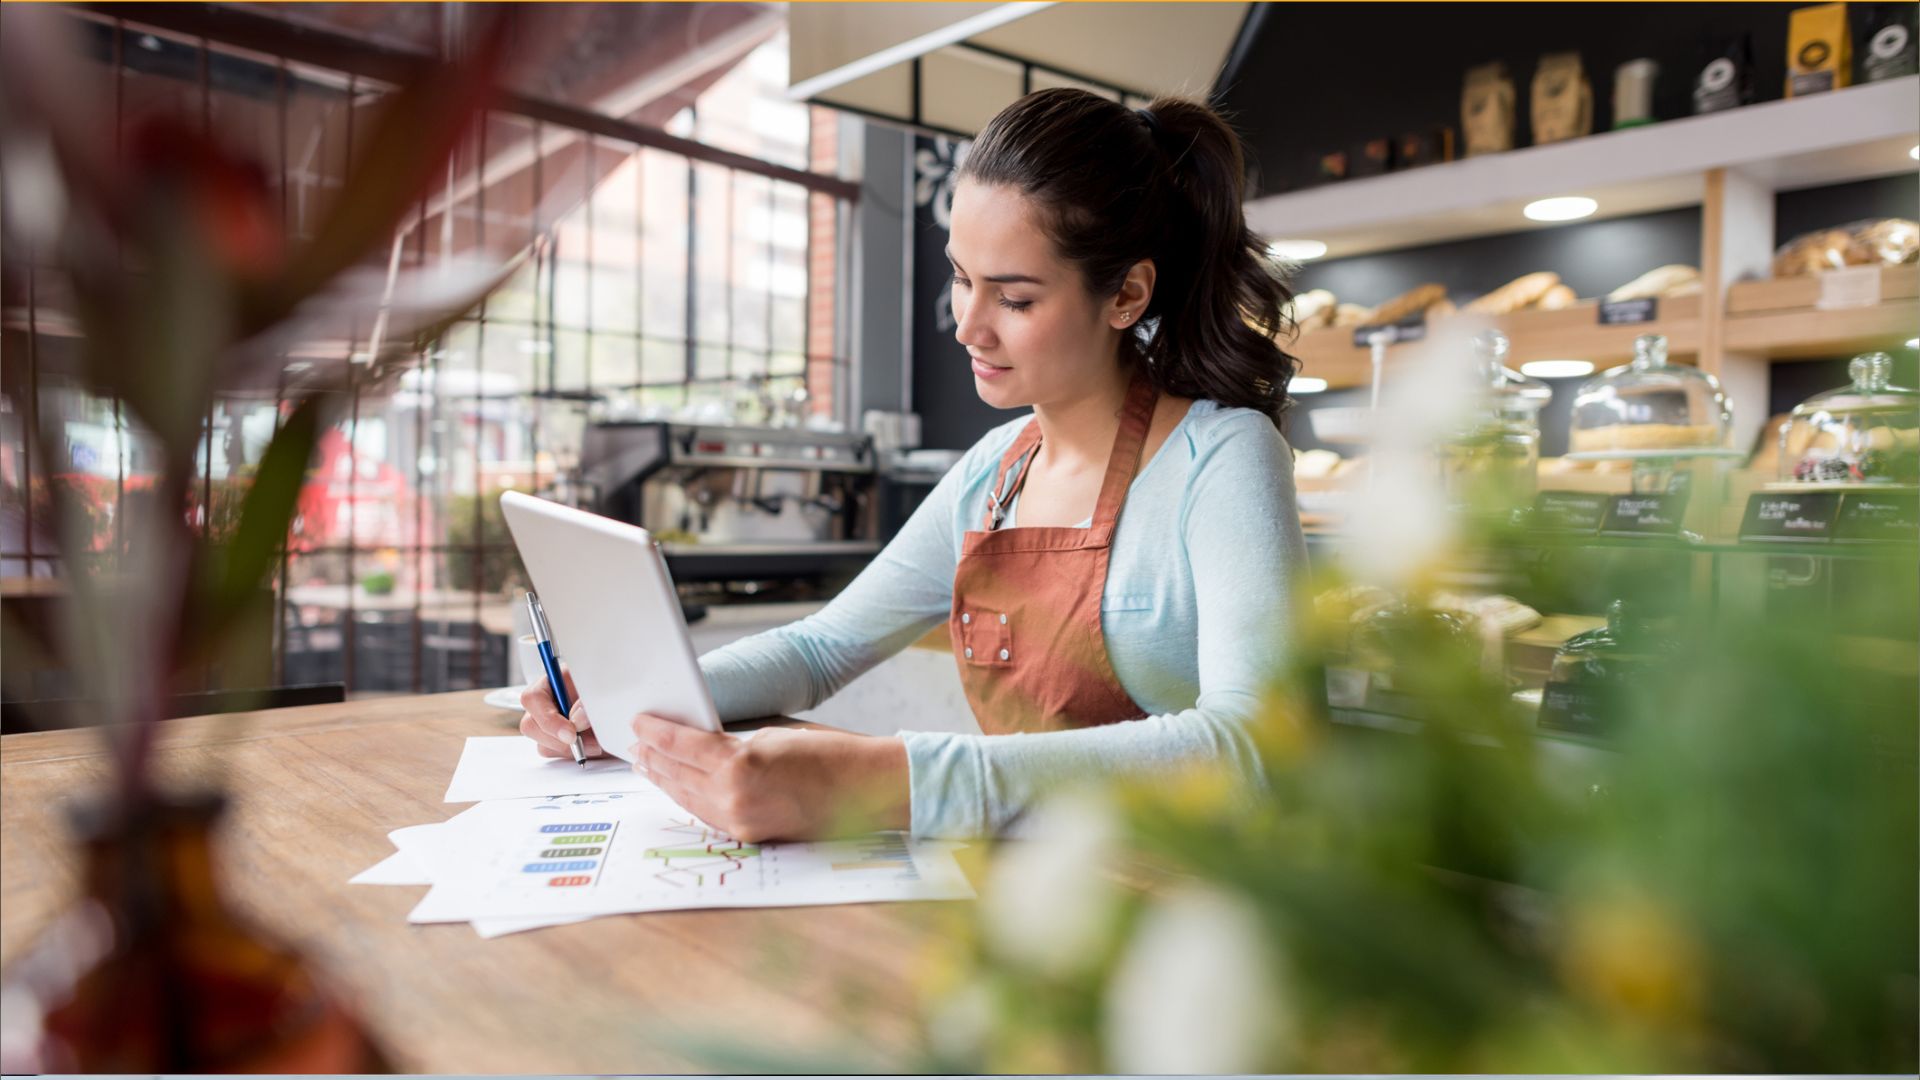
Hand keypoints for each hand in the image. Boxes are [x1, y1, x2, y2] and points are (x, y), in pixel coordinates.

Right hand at [518, 664, 602, 758]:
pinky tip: (592, 746)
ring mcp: (548, 725)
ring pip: (543, 745)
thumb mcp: (600, 688)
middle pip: (531, 726)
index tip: (571, 734)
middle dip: (559, 740)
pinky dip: (574, 754)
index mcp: (551, 683)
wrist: (620, 705)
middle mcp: (545, 704)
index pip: (533, 698)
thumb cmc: (608, 689)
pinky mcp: (555, 742)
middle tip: (588, 743)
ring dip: (570, 749)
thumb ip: (587, 701)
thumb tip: (577, 719)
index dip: (548, 718)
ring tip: (596, 742)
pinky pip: (555, 754)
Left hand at [628, 714, 909, 841]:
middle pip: (678, 775)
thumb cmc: (829, 752)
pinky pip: (708, 815)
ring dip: (665, 781)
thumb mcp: (774, 733)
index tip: (639, 722)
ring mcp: (741, 821)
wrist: (866, 789)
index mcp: (739, 764)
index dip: (657, 732)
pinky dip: (689, 799)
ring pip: (688, 799)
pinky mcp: (750, 835)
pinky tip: (680, 788)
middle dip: (654, 758)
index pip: (683, 745)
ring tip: (647, 766)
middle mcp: (734, 797)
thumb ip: (733, 741)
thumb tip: (700, 742)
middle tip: (634, 744)